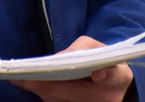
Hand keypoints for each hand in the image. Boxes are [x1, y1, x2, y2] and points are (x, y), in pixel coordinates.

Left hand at [11, 36, 133, 101]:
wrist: (108, 82)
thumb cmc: (100, 59)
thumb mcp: (95, 47)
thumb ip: (79, 49)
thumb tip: (56, 61)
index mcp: (120, 77)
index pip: (115, 76)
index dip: (107, 75)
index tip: (97, 74)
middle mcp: (110, 98)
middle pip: (79, 94)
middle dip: (53, 86)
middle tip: (29, 79)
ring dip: (44, 92)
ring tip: (24, 81)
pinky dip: (45, 96)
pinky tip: (31, 86)